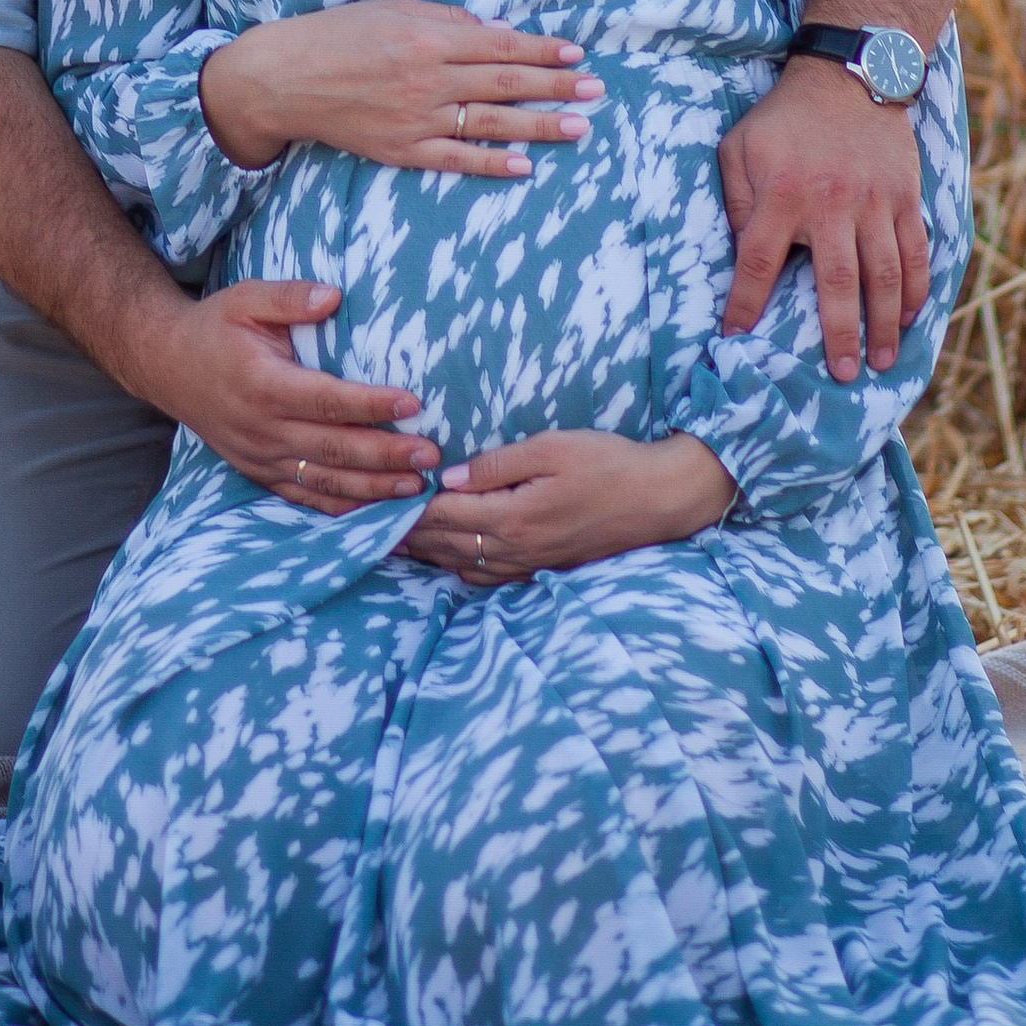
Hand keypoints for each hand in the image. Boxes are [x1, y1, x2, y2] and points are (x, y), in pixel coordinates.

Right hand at [153, 277, 441, 509]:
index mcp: (263, 383)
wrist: (167, 366)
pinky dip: (339, 506)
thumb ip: (289, 297)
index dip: (371, 404)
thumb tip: (334, 296)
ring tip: (417, 487)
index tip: (413, 403)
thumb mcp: (246, 297)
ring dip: (372, 487)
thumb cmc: (216, 327)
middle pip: (333, 447)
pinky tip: (374, 508)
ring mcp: (259, 456)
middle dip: (385, 455)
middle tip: (431, 456)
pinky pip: (302, 496)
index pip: (327, 399)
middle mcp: (262, 428)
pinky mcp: (257, 472)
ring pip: (323, 480)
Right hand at [200, 0, 601, 181]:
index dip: (543, 50)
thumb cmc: (338, 34)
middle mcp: (429, 78)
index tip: (576, 54)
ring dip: (539, 126)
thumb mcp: (394, 10)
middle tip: (595, 89)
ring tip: (579, 126)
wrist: (285, 79)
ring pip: (491, 123)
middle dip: (556, 85)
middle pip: (507, 83)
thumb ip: (447, 20)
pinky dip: (492, 163)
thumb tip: (496, 32)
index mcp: (429, 38)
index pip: (502, 45)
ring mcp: (417, 118)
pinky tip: (524, 165)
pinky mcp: (403, 150)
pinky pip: (456, 159)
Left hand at [396, 431, 734, 583]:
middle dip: (403, 534)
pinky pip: (487, 578)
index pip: (442, 513)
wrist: (660, 500)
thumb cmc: (608, 463)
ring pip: (462, 564)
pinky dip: (458, 568)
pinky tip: (447, 560)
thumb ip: (497, 465)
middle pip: (444, 543)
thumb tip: (449, 477)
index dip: (404, 507)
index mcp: (513, 515)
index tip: (371, 499)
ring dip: (425, 554)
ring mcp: (529, 564)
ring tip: (392, 543)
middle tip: (365, 524)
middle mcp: (515, 548)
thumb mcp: (552, 447)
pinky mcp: (543, 568)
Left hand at [719, 56, 928, 379]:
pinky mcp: (903, 196)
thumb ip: (734, 201)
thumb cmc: (783, 119)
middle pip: (836, 282)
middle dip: (839, 334)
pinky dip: (916, 287)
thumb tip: (736, 254)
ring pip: (884, 273)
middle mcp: (830, 203)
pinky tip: (910, 316)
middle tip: (842, 374)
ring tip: (882, 361)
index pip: (757, 262)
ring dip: (885, 323)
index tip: (738, 339)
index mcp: (781, 195)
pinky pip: (915, 250)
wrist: (847, 77)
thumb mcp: (739, 148)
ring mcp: (873, 201)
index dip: (746, 304)